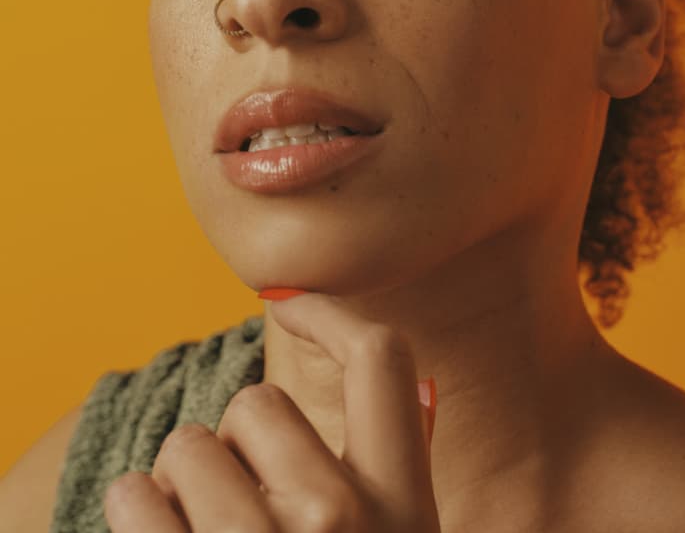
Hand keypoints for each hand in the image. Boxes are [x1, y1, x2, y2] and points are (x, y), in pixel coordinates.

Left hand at [103, 292, 440, 530]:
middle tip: (241, 508)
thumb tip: (422, 392)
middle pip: (256, 403)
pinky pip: (133, 495)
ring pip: (187, 446)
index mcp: (403, 511)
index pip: (379, 360)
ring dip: (179, 487)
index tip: (283, 303)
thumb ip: (407, 473)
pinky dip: (135, 514)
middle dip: (233, 446)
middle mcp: (339, 521)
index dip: (325, 313)